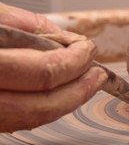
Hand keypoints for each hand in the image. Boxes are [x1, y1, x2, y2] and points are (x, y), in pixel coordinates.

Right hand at [0, 2, 107, 131]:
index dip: (75, 62)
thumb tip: (62, 37)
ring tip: (86, 83)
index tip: (89, 49)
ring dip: (65, 101)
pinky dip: (41, 107)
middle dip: (78, 88)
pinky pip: (13, 120)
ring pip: (28, 119)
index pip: (43, 72)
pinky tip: (58, 92)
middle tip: (98, 73)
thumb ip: (24, 24)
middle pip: (41, 105)